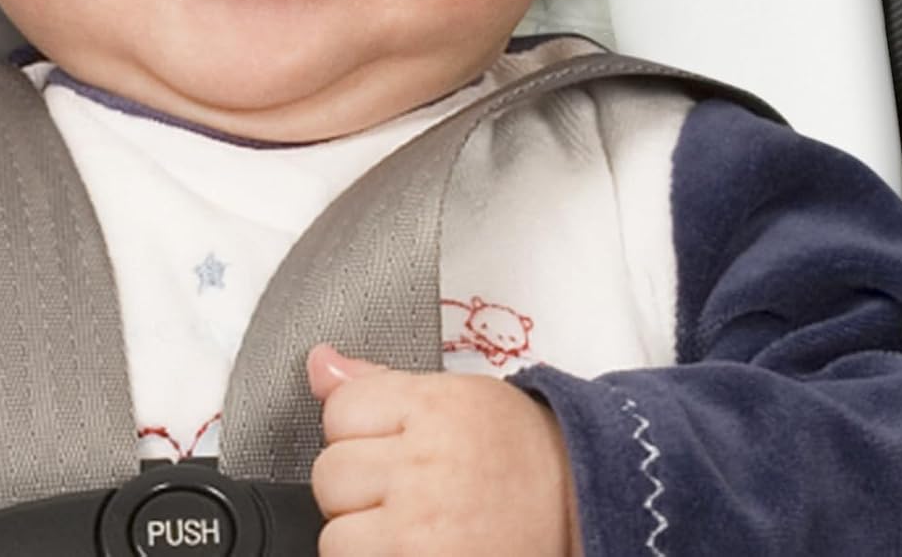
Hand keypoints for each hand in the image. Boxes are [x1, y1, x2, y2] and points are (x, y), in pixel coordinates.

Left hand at [306, 343, 581, 556]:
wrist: (581, 508)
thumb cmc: (519, 452)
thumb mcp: (455, 396)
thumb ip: (378, 384)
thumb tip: (320, 364)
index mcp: (432, 408)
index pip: (339, 410)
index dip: (361, 428)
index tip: (393, 439)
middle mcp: (424, 468)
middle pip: (330, 473)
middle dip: (359, 484)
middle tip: (406, 487)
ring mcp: (419, 531)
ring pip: (335, 534)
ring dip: (362, 534)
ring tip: (411, 524)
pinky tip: (414, 546)